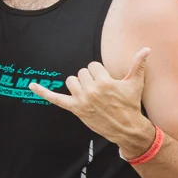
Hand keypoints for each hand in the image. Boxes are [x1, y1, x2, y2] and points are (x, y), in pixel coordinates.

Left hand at [29, 48, 152, 151]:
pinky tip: (32, 85)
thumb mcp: (135, 84)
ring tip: (89, 93)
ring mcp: (82, 100)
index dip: (100, 73)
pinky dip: (43, 92)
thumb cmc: (131, 105)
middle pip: (82, 72)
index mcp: (105, 82)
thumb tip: (146, 49)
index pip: (93, 66)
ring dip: (78, 85)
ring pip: (71, 81)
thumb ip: (139, 65)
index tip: (108, 83)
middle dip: (90, 79)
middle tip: (101, 91)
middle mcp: (91, 90)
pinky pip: (55, 98)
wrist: (127, 128)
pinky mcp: (75, 109)